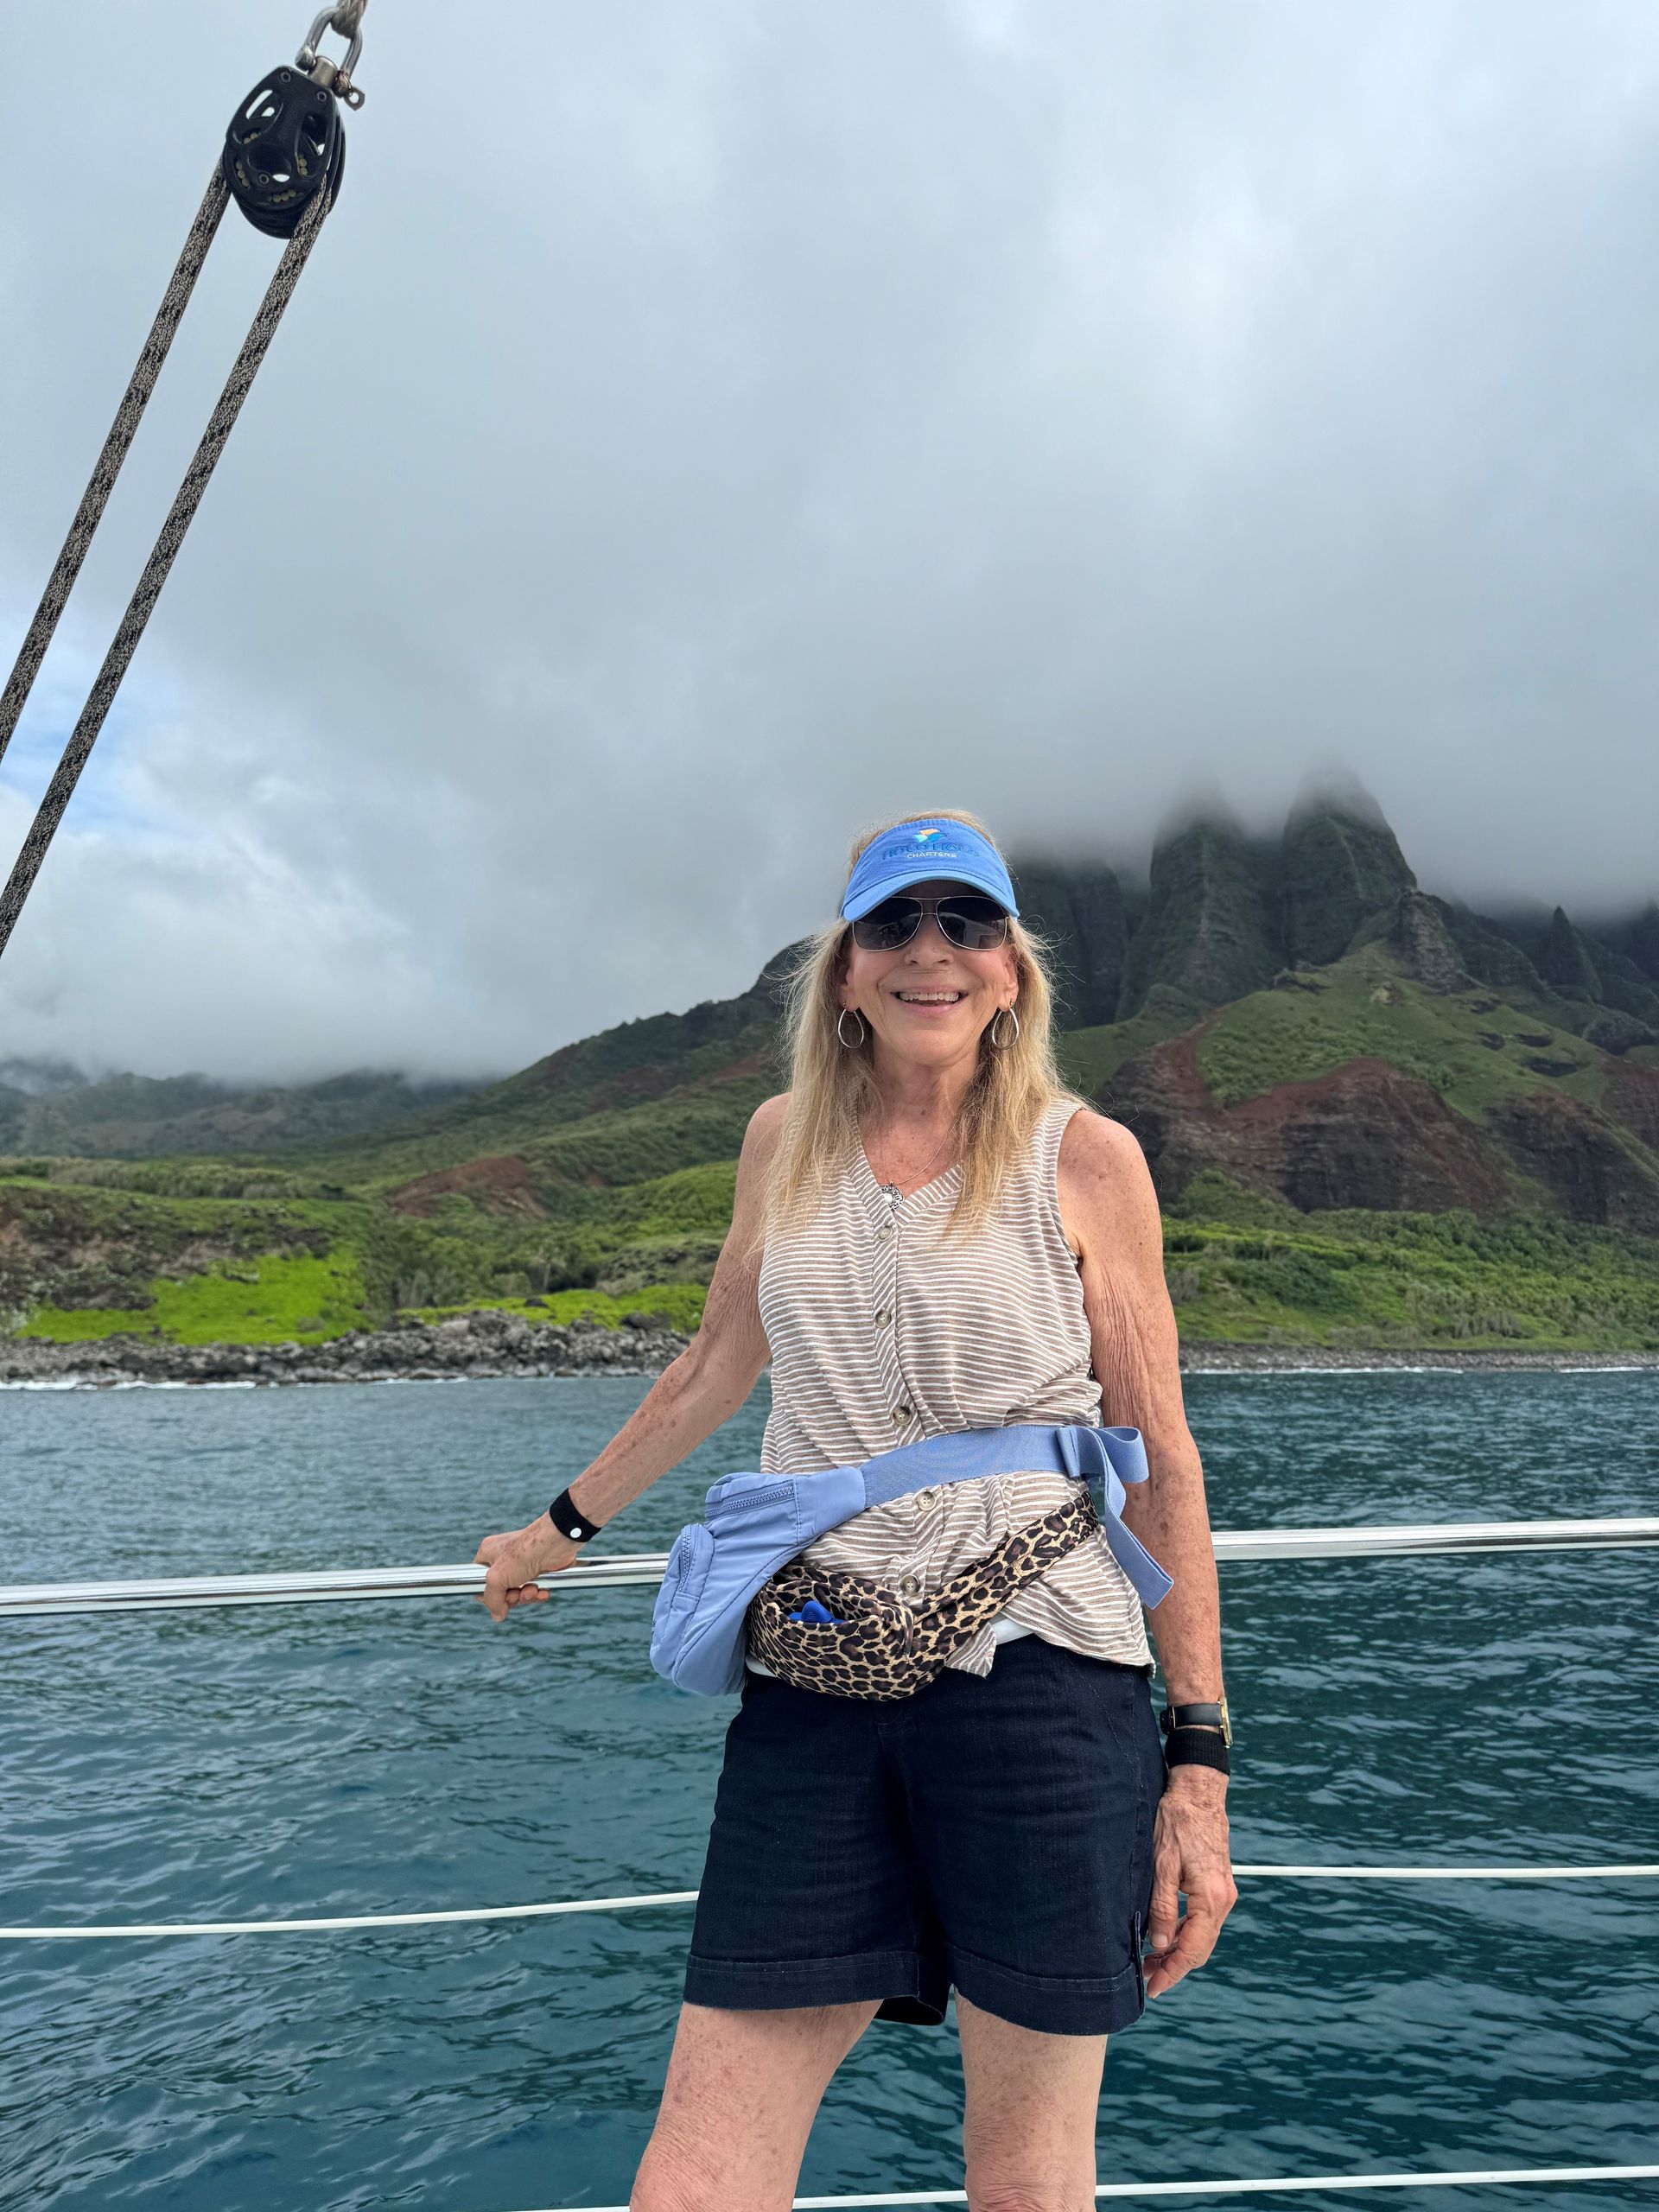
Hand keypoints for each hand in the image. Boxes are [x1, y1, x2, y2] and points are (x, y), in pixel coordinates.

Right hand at [473, 1513, 577, 1622]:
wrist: (557, 1542)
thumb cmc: (524, 1553)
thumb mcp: (497, 1579)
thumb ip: (492, 1600)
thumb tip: (497, 1615)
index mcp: (488, 1554)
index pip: (479, 1581)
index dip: (488, 1595)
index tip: (498, 1600)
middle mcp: (503, 1558)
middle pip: (501, 1590)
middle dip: (511, 1597)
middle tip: (517, 1594)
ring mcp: (521, 1564)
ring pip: (518, 1592)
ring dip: (526, 1596)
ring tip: (532, 1591)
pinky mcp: (537, 1569)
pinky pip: (533, 1589)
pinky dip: (537, 1594)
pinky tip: (543, 1592)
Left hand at [1142, 1765, 1236, 2001]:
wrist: (1198, 1793)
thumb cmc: (1177, 1823)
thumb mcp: (1162, 1864)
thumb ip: (1162, 1907)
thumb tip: (1159, 1944)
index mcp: (1210, 1899)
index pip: (1192, 1950)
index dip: (1172, 1973)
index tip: (1153, 1988)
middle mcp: (1223, 1900)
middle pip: (1200, 1948)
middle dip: (1174, 1966)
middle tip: (1146, 1976)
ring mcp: (1224, 1893)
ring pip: (1203, 1936)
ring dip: (1179, 1950)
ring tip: (1151, 1959)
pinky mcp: (1218, 1885)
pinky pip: (1204, 1920)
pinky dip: (1186, 1933)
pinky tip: (1166, 1934)